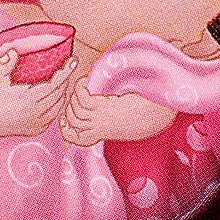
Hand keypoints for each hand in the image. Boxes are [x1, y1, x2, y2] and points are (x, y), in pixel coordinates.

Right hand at [0, 51, 76, 141]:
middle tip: (68, 66)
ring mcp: (30, 125)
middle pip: (59, 96)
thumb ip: (6, 63)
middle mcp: (32, 115)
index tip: (74, 59)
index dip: (66, 71)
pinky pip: (48, 119)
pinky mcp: (25, 131)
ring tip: (61, 81)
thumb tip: (15, 50)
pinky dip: (54, 108)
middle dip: (66, 81)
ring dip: (61, 95)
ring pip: (56, 109)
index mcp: (26, 100)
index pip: (56, 84)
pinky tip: (51, 100)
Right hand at [60, 81, 175, 148]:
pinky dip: (79, 87)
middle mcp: (98, 127)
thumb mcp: (121, 123)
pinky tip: (84, 81)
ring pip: (75, 109)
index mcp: (101, 134)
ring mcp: (100, 118)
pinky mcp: (104, 107)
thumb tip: (92, 104)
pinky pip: (82, 97)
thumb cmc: (142, 116)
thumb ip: (106, 119)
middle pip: (71, 119)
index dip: (65, 130)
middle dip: (69, 106)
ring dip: (74, 96)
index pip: (73, 138)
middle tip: (77, 96)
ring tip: (82, 87)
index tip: (63, 120)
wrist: (155, 114)